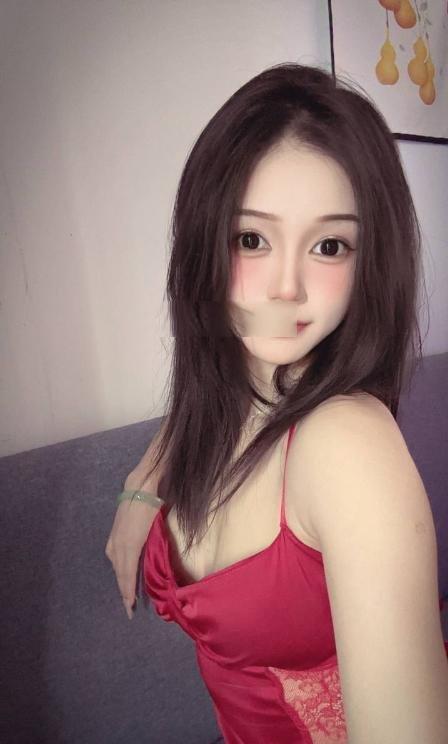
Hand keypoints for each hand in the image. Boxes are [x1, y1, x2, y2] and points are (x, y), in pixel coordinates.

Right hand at [105, 495, 159, 619]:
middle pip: (120, 573)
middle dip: (124, 591)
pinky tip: (122, 571)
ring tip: (126, 594)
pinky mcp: (114, 534)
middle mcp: (118, 545)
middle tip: (128, 609)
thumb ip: (152, 549)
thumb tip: (154, 566)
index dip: (128, 592)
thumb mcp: (155, 530)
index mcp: (129, 546)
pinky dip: (119, 567)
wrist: (140, 488)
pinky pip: (114, 556)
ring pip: (116, 565)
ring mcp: (114, 539)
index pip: (127, 575)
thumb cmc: (153, 507)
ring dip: (121, 580)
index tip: (130, 608)